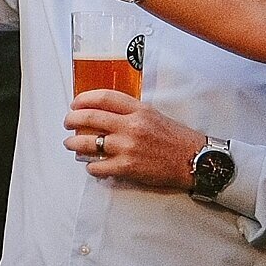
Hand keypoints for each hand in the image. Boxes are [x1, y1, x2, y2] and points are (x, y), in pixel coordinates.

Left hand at [62, 90, 207, 189]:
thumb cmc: (177, 139)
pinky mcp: (127, 167)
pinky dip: (91, 167)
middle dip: (71, 120)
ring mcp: (127, 147)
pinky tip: (92, 166)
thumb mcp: (155, 116)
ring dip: (73, 143)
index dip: (83, 99)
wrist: (197, 161)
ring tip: (71, 144)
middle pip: (89, 118)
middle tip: (68, 123)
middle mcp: (131, 126)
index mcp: (139, 110)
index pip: (103, 97)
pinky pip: (97, 167)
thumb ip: (130, 112)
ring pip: (87, 143)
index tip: (75, 104)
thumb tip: (104, 113)